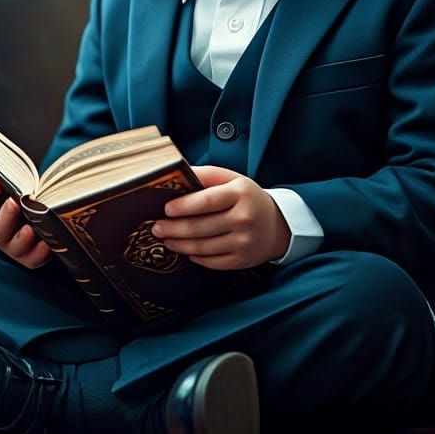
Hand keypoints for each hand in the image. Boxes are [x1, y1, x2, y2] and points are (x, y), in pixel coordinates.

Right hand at [0, 178, 51, 269]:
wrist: (42, 218)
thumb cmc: (25, 201)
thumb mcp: (14, 190)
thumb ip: (8, 181)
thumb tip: (6, 170)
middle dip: (5, 215)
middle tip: (14, 202)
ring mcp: (13, 248)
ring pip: (13, 246)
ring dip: (21, 237)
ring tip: (30, 228)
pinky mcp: (31, 258)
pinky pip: (34, 259)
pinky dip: (40, 251)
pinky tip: (47, 242)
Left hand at [151, 165, 291, 270]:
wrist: (278, 225)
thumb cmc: (248, 198)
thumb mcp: (233, 179)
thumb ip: (207, 175)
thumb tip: (178, 172)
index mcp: (241, 194)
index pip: (207, 200)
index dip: (184, 206)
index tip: (166, 208)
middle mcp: (244, 218)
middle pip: (200, 227)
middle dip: (173, 228)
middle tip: (156, 227)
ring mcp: (243, 241)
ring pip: (202, 247)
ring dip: (179, 244)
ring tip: (166, 238)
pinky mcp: (241, 260)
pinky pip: (211, 261)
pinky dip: (194, 256)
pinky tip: (185, 250)